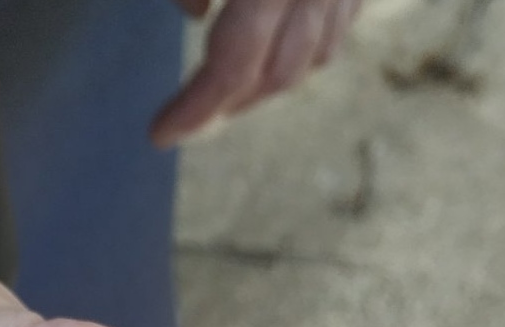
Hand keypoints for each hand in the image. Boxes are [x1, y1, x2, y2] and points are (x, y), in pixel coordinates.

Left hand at [152, 0, 363, 146]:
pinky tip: (281, 46)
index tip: (161, 135)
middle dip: (229, 102)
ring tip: (230, 90)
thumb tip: (193, 14)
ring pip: (316, 54)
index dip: (196, 106)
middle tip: (190, 116)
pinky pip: (343, 22)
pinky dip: (309, 44)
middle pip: (277, 72)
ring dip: (270, 80)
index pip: (232, 64)